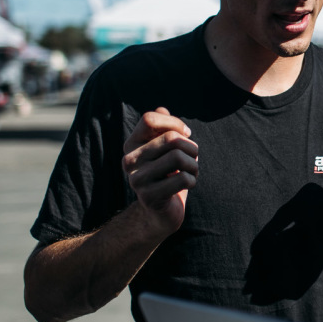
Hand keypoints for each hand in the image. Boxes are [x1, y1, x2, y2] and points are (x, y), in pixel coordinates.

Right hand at [122, 107, 198, 236]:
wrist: (162, 212)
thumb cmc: (169, 175)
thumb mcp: (166, 149)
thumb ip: (164, 128)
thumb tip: (162, 109)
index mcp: (132, 144)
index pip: (150, 119)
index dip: (174, 123)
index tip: (185, 134)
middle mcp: (129, 160)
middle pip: (171, 138)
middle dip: (191, 147)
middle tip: (192, 159)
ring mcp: (136, 179)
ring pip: (178, 157)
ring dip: (194, 165)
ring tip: (191, 172)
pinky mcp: (149, 196)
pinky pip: (183, 179)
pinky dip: (193, 180)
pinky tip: (188, 185)